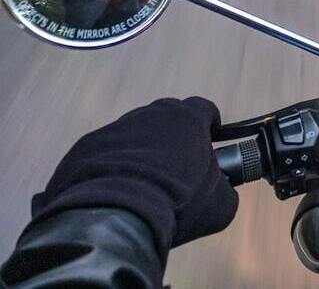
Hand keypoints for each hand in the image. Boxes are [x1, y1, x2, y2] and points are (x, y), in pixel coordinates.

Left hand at [30, 97, 238, 262]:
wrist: (115, 214)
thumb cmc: (177, 202)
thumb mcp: (219, 204)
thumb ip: (226, 190)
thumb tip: (223, 191)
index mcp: (188, 119)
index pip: (204, 107)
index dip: (209, 122)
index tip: (210, 137)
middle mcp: (152, 114)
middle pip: (167, 114)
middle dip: (174, 132)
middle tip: (176, 161)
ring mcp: (116, 127)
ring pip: (135, 131)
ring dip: (142, 148)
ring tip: (142, 179)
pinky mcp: (87, 145)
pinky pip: (106, 150)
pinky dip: (113, 163)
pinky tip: (116, 187)